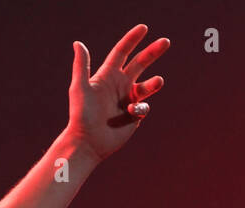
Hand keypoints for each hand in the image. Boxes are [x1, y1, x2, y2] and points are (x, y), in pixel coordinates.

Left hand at [67, 24, 168, 161]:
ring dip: (154, 82)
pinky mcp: (133, 116)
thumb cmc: (81, 115)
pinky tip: (129, 114)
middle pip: (140, 63)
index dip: (132, 39)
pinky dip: (140, 108)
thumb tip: (78, 43)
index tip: (144, 28)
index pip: (122, 52)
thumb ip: (81, 66)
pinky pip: (143, 108)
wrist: (87, 142)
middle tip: (166, 41)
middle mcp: (119, 85)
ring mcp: (127, 100)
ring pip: (147, 86)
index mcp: (107, 76)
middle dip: (153, 52)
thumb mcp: (80, 88)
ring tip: (157, 82)